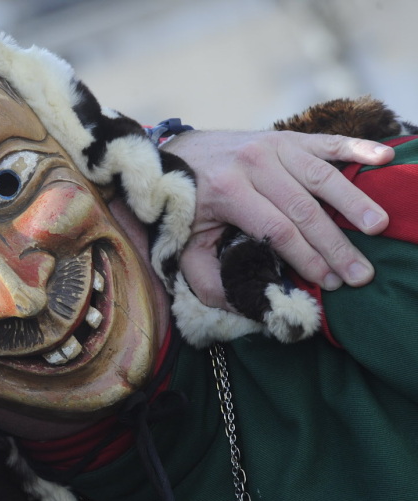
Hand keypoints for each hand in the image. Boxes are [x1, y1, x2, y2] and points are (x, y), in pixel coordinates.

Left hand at [163, 130, 392, 308]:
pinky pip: (326, 142)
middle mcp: (252, 164)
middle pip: (304, 209)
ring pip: (322, 176)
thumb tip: (246, 306)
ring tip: (378, 228)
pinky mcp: (285, 136)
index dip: (306, 259)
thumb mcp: (185, 246)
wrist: (174, 156)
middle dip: (335, 245)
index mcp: (227, 191)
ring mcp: (272, 145)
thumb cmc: (185, 208)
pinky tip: (385, 157)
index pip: (277, 231)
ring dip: (353, 203)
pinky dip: (357, 147)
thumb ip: (209, 280)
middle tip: (360, 274)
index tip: (328, 283)